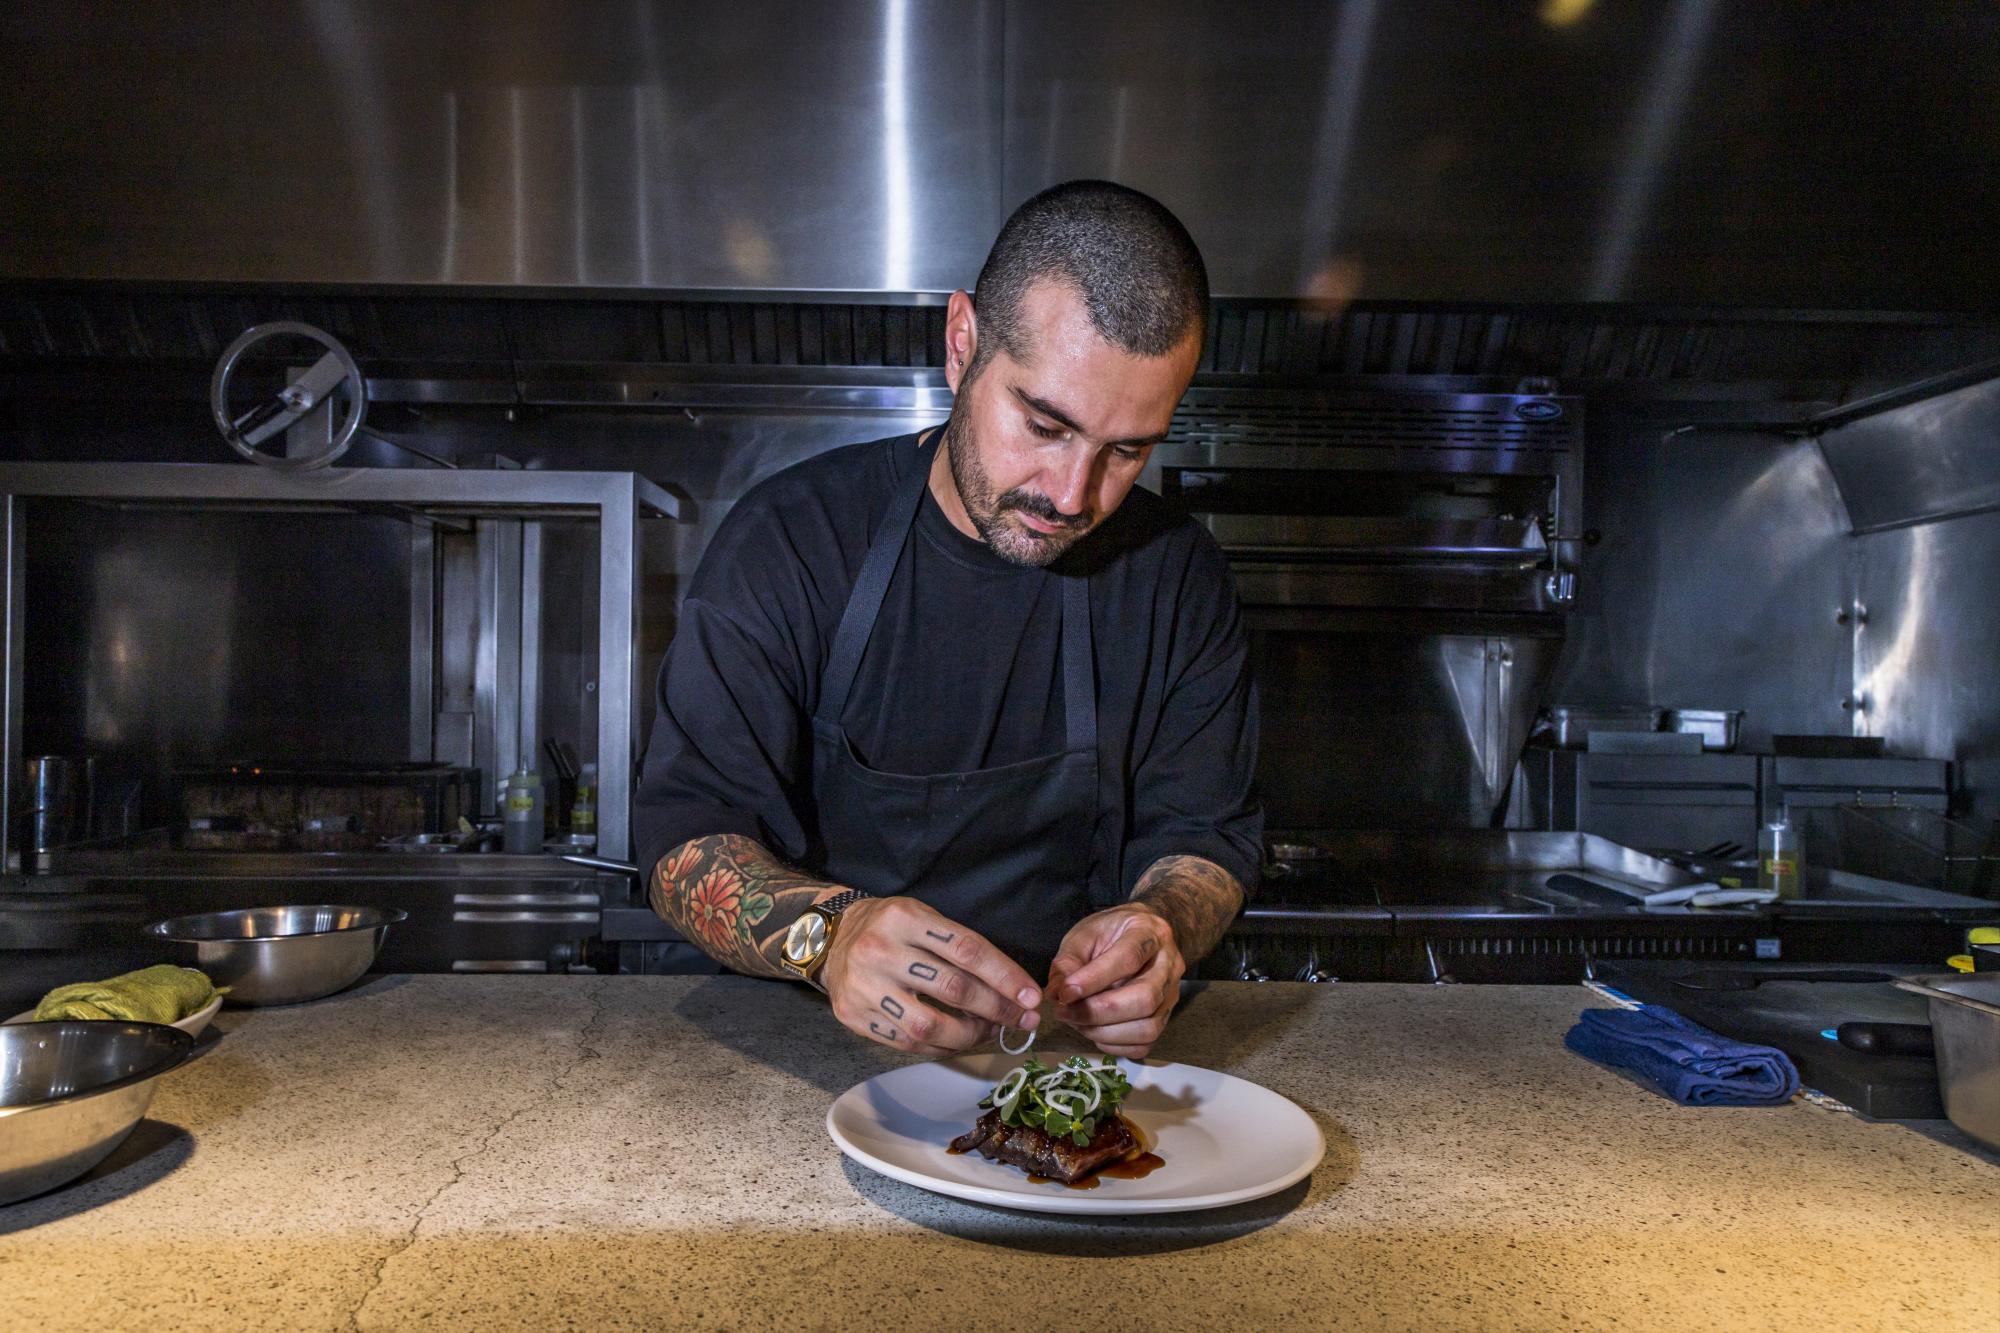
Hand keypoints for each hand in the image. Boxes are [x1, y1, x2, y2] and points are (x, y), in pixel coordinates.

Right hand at [818, 897, 1042, 1055]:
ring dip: (970, 1034)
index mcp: (905, 918)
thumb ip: (960, 947)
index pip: (968, 950)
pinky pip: (907, 1042)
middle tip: (1022, 1020)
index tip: (1031, 997)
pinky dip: (939, 1046)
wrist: (830, 940)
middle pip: (954, 988)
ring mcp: (865, 986)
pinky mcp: (853, 1016)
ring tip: (988, 1031)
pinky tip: (957, 1039)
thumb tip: (1012, 989)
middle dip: (997, 1008)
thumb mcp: (922, 916)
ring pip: (930, 1025)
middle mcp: (881, 950)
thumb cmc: (889, 928)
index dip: (1005, 977)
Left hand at [1048, 903, 1184, 1057]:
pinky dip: (1116, 1045)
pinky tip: (1095, 1032)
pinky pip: (1146, 1043)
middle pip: (1144, 998)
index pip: (1128, 959)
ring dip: (1105, 1032)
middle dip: (1098, 1012)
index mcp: (1148, 932)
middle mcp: (1169, 964)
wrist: (1142, 936)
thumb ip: (1069, 961)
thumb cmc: (1111, 933)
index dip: (1093, 980)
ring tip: (1077, 1022)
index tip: (1064, 993)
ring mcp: (1172, 994)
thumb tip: (1056, 993)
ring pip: (1149, 1027)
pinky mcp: (1166, 1017)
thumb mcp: (1085, 934)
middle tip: (1064, 1012)